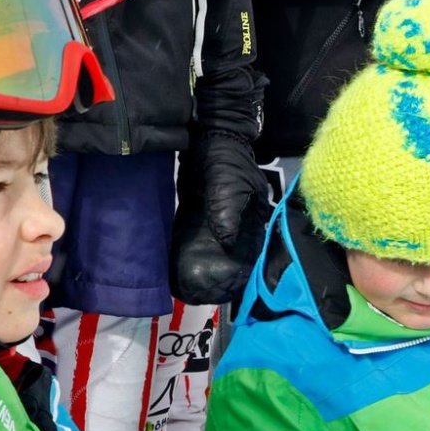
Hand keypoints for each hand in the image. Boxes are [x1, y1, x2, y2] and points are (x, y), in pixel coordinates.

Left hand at [170, 129, 271, 304]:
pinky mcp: (198, 218)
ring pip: (212, 253)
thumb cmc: (226, 159)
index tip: (228, 290)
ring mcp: (218, 224)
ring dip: (202, 269)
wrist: (208, 136)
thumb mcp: (229, 183)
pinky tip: (175, 268)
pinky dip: (186, 254)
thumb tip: (226, 240)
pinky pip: (193, 241)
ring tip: (188, 288)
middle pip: (232, 260)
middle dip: (220, 277)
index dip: (242, 274)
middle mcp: (238, 227)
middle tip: (203, 294)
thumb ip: (227, 210)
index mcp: (254, 222)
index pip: (252, 255)